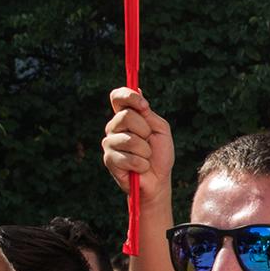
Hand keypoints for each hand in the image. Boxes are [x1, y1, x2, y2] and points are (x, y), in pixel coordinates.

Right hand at [100, 87, 175, 204]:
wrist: (158, 180)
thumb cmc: (160, 154)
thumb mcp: (160, 130)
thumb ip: (148, 113)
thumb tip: (137, 90)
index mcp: (126, 116)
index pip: (117, 97)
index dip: (128, 96)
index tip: (144, 105)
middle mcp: (114, 127)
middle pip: (126, 116)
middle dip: (145, 130)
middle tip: (149, 141)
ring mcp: (109, 143)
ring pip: (129, 139)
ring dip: (145, 151)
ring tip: (146, 157)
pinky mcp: (109, 160)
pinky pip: (128, 158)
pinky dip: (141, 164)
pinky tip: (141, 168)